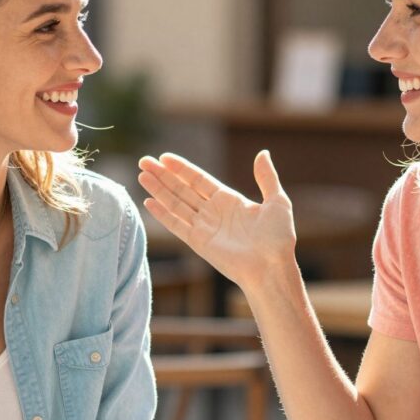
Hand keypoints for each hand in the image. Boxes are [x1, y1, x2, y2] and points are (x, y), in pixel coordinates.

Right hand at [137, 151, 295, 291]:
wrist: (272, 266)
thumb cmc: (278, 237)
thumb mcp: (277, 201)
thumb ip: (266, 177)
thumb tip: (263, 153)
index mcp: (229, 200)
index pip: (199, 180)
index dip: (182, 169)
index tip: (165, 157)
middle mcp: (213, 212)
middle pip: (182, 189)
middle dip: (163, 175)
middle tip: (144, 161)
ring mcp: (204, 227)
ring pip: (176, 204)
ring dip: (158, 190)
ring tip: (141, 174)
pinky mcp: (198, 242)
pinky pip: (176, 225)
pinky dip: (162, 214)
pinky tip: (148, 201)